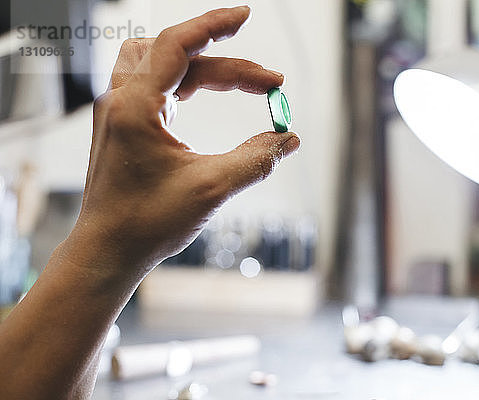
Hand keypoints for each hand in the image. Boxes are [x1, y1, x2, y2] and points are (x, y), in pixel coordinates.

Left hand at [72, 6, 299, 273]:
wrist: (108, 251)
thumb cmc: (148, 222)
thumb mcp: (211, 188)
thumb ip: (256, 159)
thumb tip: (289, 139)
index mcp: (135, 107)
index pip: (176, 44)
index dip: (215, 25)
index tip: (246, 16)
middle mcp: (121, 101)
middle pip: (177, 56)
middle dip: (228, 64)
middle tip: (269, 85)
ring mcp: (118, 112)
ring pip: (160, 65)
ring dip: (200, 66)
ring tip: (238, 80)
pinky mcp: (123, 126)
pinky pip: (154, 86)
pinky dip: (185, 84)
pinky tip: (203, 98)